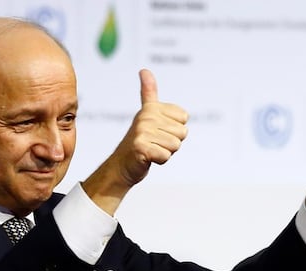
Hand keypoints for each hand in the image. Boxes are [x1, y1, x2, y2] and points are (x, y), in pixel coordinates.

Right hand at [82, 69, 188, 214]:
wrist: (121, 165)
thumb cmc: (140, 140)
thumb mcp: (146, 114)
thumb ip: (148, 92)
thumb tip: (143, 70)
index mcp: (152, 108)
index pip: (184, 118)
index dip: (175, 129)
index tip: (159, 131)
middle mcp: (146, 117)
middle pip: (182, 133)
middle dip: (171, 143)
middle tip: (154, 143)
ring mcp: (142, 132)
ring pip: (175, 145)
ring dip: (166, 152)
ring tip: (152, 149)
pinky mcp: (141, 148)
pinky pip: (166, 156)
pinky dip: (160, 161)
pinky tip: (148, 158)